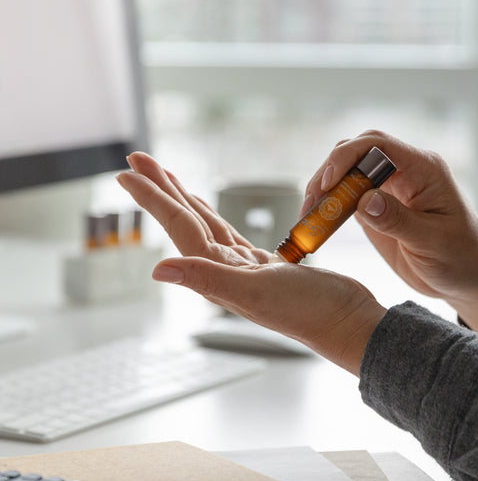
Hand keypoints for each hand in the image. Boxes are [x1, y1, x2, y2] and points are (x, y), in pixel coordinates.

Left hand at [116, 152, 385, 373]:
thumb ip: (208, 279)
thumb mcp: (256, 293)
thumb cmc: (310, 311)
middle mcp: (224, 270)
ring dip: (184, 199)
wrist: (346, 321)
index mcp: (218, 274)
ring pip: (206, 225)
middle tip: (137, 158)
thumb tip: (158, 271)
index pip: (179, 226)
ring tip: (164, 177)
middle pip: (185, 220)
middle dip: (160, 189)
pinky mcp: (265, 265)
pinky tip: (205, 207)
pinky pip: (229, 235)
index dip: (153, 198)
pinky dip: (214, 217)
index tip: (128, 171)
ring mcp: (244, 268)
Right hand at [302, 131, 477, 337]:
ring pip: (348, 172)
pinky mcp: (379, 206)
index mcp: (424, 170)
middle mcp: (405, 172)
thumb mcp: (432, 243)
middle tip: (311, 204)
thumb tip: (364, 200)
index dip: (347, 158)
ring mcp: (390, 188)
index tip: (328, 184)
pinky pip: (348, 196)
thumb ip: (397, 220)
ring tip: (308, 215)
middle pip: (356, 152)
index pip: (378, 146)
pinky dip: (329, 205)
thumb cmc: (462, 259)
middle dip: (329, 172)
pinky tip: (317, 221)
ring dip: (324, 189)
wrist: (468, 279)